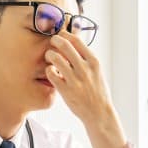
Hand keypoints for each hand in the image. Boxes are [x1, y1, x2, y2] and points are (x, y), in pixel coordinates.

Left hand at [45, 33, 132, 147]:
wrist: (99, 112)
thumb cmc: (97, 90)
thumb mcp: (97, 71)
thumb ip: (86, 57)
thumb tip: (75, 39)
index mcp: (94, 62)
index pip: (76, 40)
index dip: (65, 35)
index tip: (61, 35)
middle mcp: (84, 69)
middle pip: (64, 45)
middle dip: (55, 40)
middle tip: (52, 42)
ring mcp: (75, 80)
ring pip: (55, 58)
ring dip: (49, 54)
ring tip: (50, 57)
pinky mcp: (66, 91)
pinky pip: (51, 74)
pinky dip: (49, 70)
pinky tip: (51, 72)